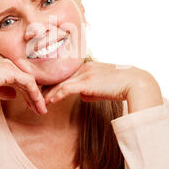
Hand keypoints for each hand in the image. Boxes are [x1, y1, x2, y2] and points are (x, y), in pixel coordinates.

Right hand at [0, 55, 46, 115]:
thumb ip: (2, 90)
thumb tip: (14, 94)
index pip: (16, 76)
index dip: (25, 91)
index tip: (30, 105)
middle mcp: (4, 61)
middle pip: (24, 78)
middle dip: (33, 95)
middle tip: (40, 109)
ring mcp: (8, 64)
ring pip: (29, 81)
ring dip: (37, 97)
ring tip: (41, 111)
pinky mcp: (11, 71)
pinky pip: (29, 83)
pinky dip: (35, 95)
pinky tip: (38, 106)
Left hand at [43, 61, 162, 111]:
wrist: (135, 83)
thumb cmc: (122, 86)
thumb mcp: (104, 87)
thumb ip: (91, 90)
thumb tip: (82, 96)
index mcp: (88, 66)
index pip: (65, 73)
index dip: (53, 80)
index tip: (43, 87)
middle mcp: (84, 68)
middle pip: (59, 76)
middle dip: (45, 85)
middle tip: (33, 92)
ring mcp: (85, 74)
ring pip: (60, 83)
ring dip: (47, 93)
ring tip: (37, 100)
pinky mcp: (86, 83)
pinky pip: (66, 89)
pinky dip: (55, 96)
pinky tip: (48, 102)